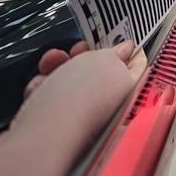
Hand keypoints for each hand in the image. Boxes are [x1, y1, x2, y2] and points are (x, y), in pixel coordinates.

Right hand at [0, 41, 145, 153]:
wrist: (40, 138)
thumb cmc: (77, 103)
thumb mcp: (106, 64)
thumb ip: (119, 54)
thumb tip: (127, 49)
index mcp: (130, 96)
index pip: (137, 68)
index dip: (129, 49)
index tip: (119, 36)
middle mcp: (109, 112)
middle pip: (99, 74)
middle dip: (84, 57)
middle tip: (77, 50)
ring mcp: (81, 122)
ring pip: (69, 84)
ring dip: (57, 69)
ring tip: (50, 67)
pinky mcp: (54, 127)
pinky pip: (49, 98)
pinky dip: (42, 89)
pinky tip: (38, 91)